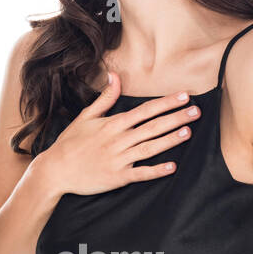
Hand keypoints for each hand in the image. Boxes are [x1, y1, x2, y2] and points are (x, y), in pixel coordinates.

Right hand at [35, 72, 198, 195]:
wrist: (55, 170)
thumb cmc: (70, 143)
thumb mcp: (85, 117)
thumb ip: (105, 98)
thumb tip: (115, 76)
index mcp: (112, 124)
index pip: (145, 110)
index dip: (166, 102)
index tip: (184, 96)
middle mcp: (118, 140)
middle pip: (152, 126)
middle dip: (176, 117)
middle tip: (197, 110)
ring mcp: (119, 159)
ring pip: (150, 147)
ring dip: (170, 139)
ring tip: (188, 131)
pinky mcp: (117, 177)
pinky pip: (141, 173)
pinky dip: (156, 171)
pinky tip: (172, 167)